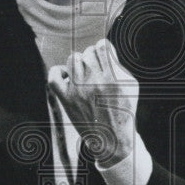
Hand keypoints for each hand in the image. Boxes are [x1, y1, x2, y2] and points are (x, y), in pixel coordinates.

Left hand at [47, 38, 138, 167]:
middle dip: (93, 59)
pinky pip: (54, 76)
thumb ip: (117, 65)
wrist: (112, 138)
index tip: (105, 59)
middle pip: (88, 52)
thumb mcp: (130, 86)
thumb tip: (103, 49)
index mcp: (113, 78)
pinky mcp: (66, 99)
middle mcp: (95, 82)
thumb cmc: (123, 109)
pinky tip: (68, 77)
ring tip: (85, 75)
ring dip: (79, 64)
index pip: (102, 46)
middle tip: (97, 72)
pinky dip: (59, 72)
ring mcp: (78, 91)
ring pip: (73, 59)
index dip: (103, 50)